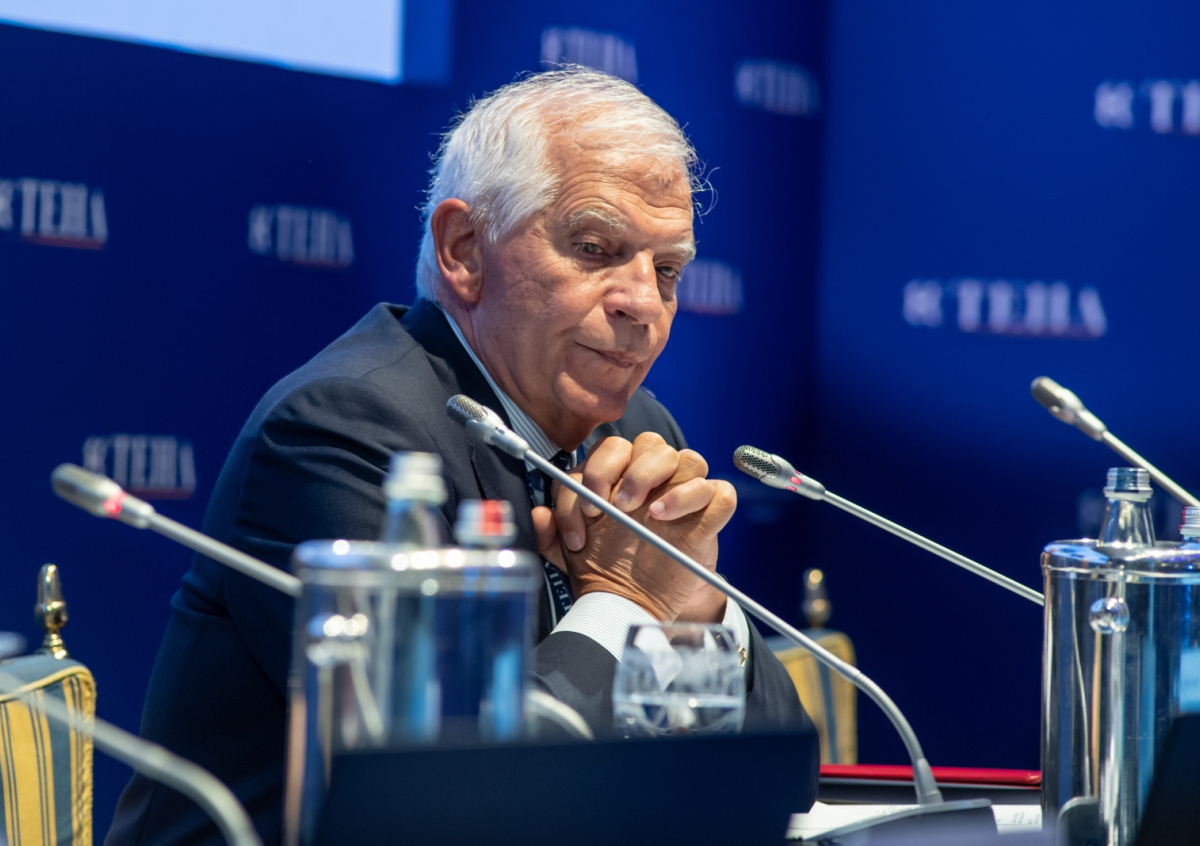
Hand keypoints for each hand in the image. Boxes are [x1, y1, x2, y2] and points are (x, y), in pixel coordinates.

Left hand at [532, 433, 736, 621]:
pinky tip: (672, 520)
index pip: (610, 449)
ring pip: (688, 459)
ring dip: (664, 479)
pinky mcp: (709, 518)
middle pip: (651, 443)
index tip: (587, 513)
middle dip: (632, 471)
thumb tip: (537, 516)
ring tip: (649, 513)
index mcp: (618, 476)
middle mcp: (652, 479)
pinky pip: (719, 492)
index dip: (596, 473)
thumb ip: (551, 535)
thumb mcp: (570, 557)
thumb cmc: (607, 569)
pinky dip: (699, 498)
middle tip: (618, 508)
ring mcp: (682, 496)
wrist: (640, 603)